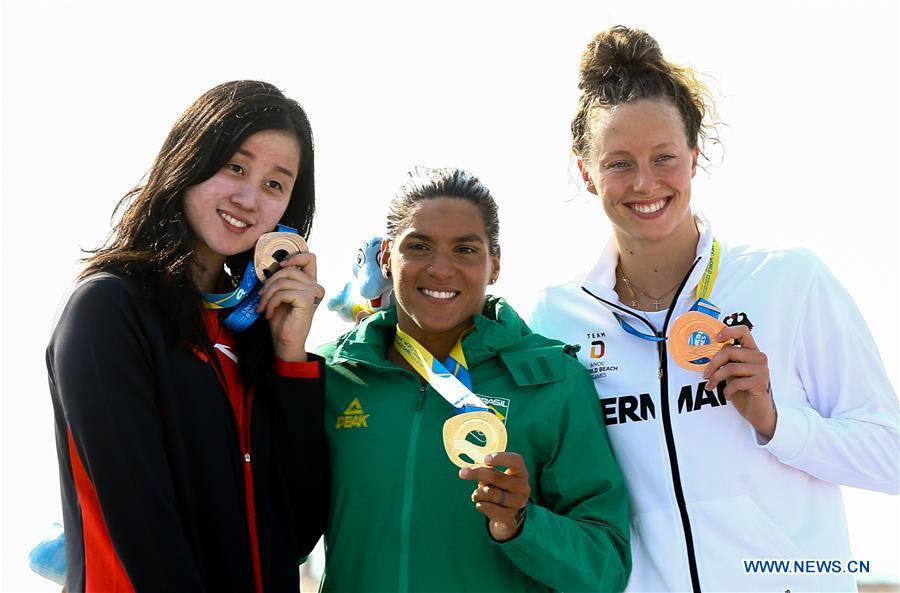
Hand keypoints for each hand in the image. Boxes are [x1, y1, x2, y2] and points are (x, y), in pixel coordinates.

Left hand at [256, 252, 324, 360]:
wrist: (285, 342)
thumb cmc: (282, 320)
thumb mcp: (280, 295)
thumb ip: (281, 279)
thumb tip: (272, 266)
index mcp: (310, 283)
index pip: (309, 258)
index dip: (294, 256)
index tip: (279, 265)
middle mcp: (315, 286)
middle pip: (289, 269)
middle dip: (270, 282)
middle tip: (261, 297)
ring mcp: (313, 292)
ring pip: (283, 282)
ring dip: (267, 295)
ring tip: (263, 307)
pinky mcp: (307, 299)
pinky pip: (283, 293)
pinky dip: (271, 303)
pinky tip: (268, 313)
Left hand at [459, 451, 529, 541]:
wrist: (507, 515)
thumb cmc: (500, 489)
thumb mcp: (497, 477)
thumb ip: (487, 470)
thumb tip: (470, 469)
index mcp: (521, 473)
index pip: (515, 461)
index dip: (501, 458)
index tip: (485, 459)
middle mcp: (523, 488)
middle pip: (497, 477)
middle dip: (477, 474)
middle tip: (462, 473)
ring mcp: (518, 503)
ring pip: (490, 493)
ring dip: (477, 493)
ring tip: (476, 494)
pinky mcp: (509, 517)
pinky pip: (489, 508)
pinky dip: (480, 505)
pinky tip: (480, 504)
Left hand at [703, 324, 776, 439]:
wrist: (758, 411)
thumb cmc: (744, 390)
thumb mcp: (733, 371)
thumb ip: (727, 359)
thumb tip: (709, 352)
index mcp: (752, 351)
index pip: (743, 331)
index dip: (728, 331)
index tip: (715, 339)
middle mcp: (759, 357)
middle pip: (729, 350)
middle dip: (713, 364)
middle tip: (705, 375)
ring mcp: (762, 370)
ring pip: (730, 368)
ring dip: (716, 378)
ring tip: (711, 387)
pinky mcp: (761, 383)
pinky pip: (736, 382)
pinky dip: (727, 390)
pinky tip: (727, 396)